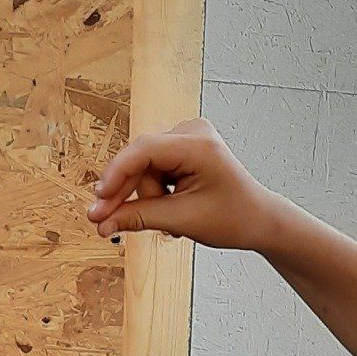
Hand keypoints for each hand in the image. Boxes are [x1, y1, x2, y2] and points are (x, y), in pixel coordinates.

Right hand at [87, 120, 284, 251]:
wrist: (258, 219)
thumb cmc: (233, 218)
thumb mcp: (182, 221)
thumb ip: (139, 217)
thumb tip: (101, 221)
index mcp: (198, 145)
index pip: (144, 151)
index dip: (116, 175)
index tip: (98, 200)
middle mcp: (192, 132)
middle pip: (141, 161)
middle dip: (130, 194)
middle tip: (104, 223)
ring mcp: (188, 137)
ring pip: (145, 168)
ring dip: (150, 197)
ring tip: (172, 222)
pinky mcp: (184, 147)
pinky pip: (154, 168)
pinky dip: (157, 191)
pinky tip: (172, 207)